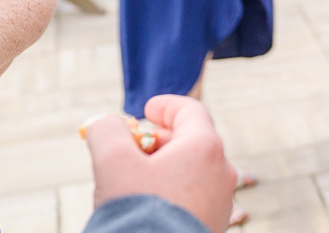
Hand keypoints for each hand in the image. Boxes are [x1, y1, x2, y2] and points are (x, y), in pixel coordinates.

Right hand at [86, 96, 236, 232]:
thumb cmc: (137, 210)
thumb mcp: (112, 162)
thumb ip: (107, 132)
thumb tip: (106, 122)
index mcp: (205, 147)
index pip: (191, 111)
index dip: (167, 106)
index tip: (146, 109)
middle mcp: (222, 171)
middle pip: (191, 142)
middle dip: (158, 141)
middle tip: (129, 149)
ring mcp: (221, 200)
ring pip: (192, 172)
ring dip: (164, 168)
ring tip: (133, 181)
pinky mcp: (213, 223)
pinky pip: (194, 197)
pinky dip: (172, 191)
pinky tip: (147, 206)